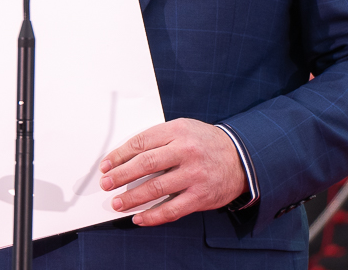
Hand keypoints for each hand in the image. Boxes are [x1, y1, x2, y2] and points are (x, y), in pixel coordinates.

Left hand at [99, 118, 248, 226]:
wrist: (241, 157)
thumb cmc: (204, 143)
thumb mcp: (183, 130)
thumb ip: (158, 140)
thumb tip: (125, 158)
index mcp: (178, 131)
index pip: (141, 142)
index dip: (119, 155)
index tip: (106, 165)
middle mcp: (186, 151)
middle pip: (145, 164)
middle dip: (121, 175)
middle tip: (106, 184)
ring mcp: (194, 174)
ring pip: (156, 188)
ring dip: (132, 198)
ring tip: (118, 203)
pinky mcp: (201, 196)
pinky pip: (172, 210)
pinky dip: (152, 216)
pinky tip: (139, 218)